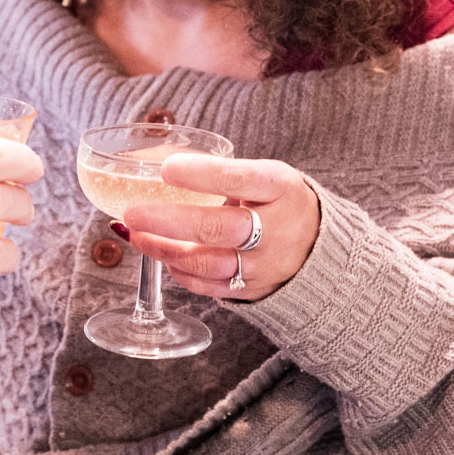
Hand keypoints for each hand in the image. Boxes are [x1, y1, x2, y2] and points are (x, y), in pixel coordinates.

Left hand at [118, 154, 320, 302]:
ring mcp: (264, 264)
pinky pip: (210, 286)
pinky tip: (161, 255)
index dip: (203, 175)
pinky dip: (180, 272)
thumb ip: (222, 173)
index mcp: (279, 188)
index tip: (167, 168)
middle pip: (220, 227)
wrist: (320, 249)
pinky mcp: (252, 289)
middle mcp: (275, 229)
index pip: (241, 179)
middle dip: (171, 221)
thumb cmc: (280, 202)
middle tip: (134, 212)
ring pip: (209, 263)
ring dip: (165, 249)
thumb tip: (156, 165)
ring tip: (135, 234)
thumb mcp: (266, 176)